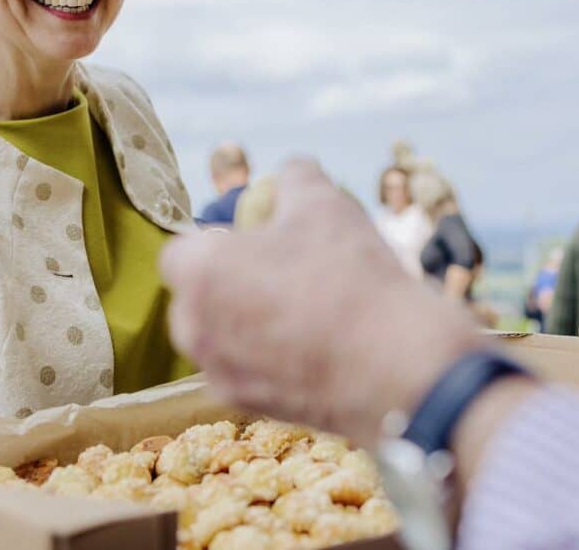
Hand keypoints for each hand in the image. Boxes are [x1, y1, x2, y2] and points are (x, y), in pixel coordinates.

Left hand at [160, 158, 482, 444]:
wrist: (396, 365)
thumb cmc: (349, 273)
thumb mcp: (324, 201)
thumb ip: (295, 176)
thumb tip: (291, 172)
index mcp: (197, 272)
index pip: (182, 250)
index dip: (219, 241)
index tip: (259, 242)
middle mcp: (192, 327)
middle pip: (198, 295)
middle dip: (230, 283)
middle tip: (284, 272)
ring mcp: (218, 372)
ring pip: (220, 334)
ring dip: (248, 320)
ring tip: (305, 308)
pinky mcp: (247, 406)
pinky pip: (247, 369)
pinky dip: (269, 356)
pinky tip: (317, 344)